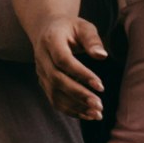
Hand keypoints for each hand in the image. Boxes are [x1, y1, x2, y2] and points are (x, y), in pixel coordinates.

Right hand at [33, 11, 112, 125]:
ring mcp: (40, 72)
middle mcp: (41, 58)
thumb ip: (93, 40)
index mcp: (51, 41)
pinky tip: (87, 115)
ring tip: (97, 114)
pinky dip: (70, 110)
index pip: (63, 60)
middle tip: (99, 105)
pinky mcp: (44, 82)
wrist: (47, 29)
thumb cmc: (70, 27)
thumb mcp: (83, 27)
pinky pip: (54, 100)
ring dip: (75, 106)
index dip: (81, 74)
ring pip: (54, 94)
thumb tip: (102, 56)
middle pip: (57, 80)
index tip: (101, 86)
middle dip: (79, 95)